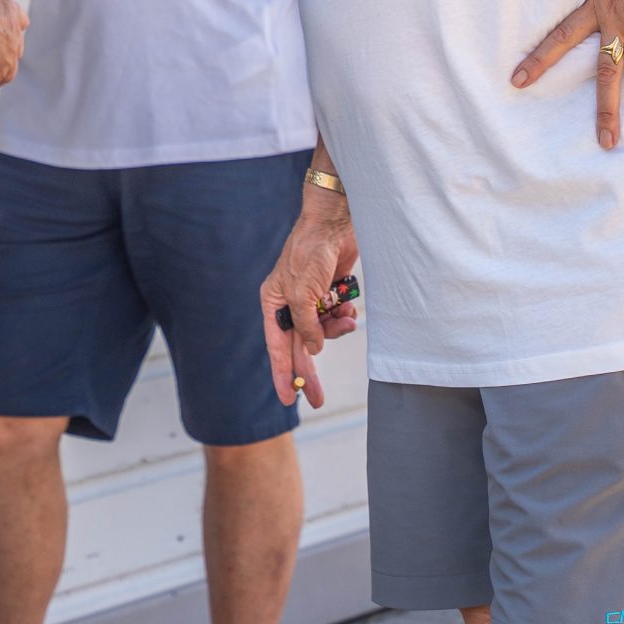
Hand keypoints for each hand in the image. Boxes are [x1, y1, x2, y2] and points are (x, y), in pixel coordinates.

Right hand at [261, 193, 359, 408]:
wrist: (335, 223)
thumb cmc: (310, 251)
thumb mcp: (303, 293)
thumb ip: (305, 325)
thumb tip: (314, 351)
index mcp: (274, 304)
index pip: (277, 347)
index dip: (282, 375)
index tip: (288, 400)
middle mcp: (290, 305)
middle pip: (299, 347)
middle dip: (309, 371)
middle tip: (316, 399)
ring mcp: (311, 300)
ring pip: (322, 333)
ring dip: (336, 332)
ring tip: (346, 320)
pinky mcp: (330, 294)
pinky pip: (336, 318)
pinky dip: (344, 318)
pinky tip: (349, 309)